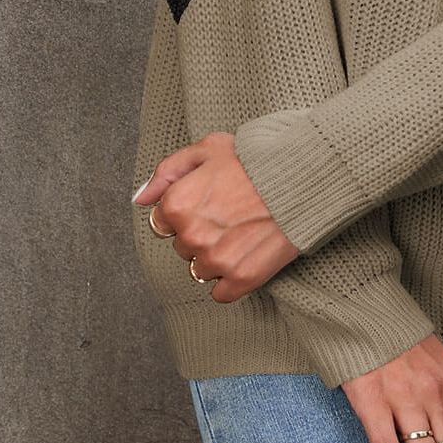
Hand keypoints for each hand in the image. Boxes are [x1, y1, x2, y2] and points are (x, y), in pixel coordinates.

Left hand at [132, 132, 298, 301]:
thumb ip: (167, 172)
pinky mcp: (241, 278)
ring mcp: (216, 260)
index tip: (209, 204)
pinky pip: (221, 293)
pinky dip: (231, 280)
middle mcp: (192, 235)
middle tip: (230, 215)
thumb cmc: (256, 161)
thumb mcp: (207, 149)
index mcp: (177, 204)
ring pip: (200, 271)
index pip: (162, 224)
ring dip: (215, 257)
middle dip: (200, 234)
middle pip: (182, 248)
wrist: (302, 178)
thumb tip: (140, 198)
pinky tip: (247, 255)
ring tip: (241, 234)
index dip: (186, 212)